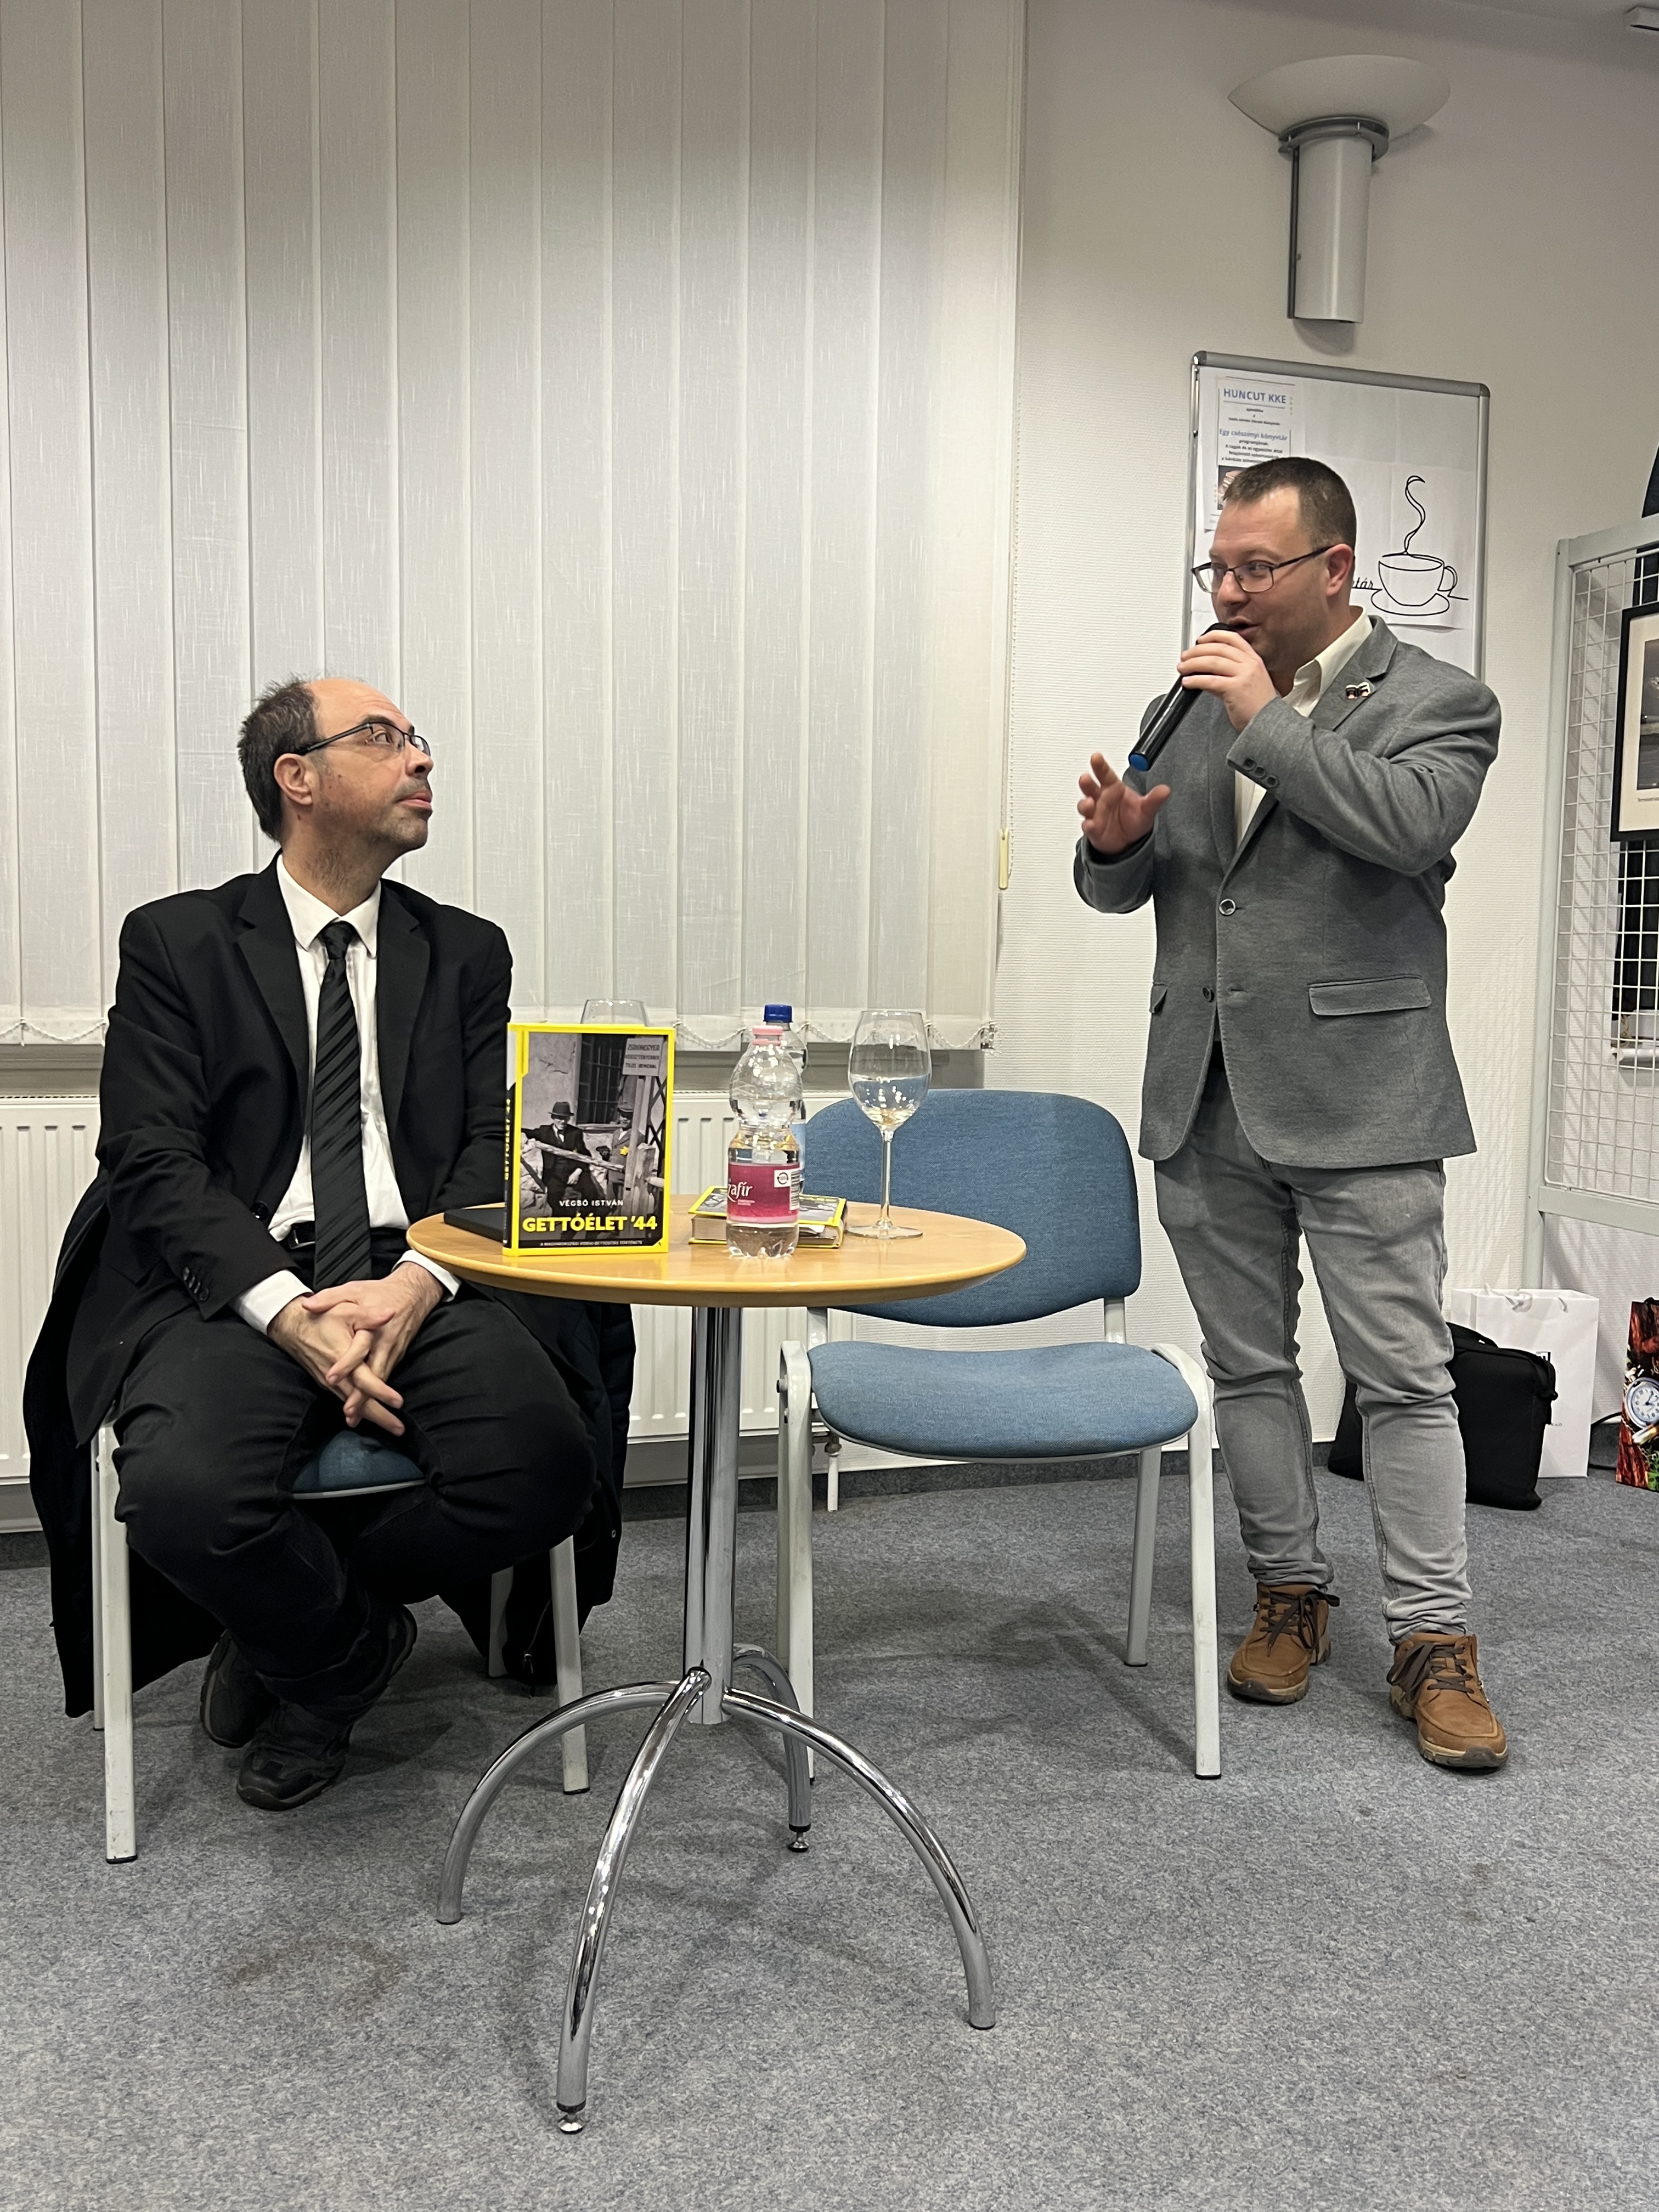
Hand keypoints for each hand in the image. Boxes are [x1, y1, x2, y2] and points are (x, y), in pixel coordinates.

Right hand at [268, 1297, 407, 1435]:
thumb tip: (391, 1313)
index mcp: (342, 1356)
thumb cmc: (322, 1317)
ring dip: (371, 1416)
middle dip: (380, 1416)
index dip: (381, 1392)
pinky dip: (358, 1411)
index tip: (399, 1402)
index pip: (364, 1380)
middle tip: (399, 1430)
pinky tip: (369, 1417)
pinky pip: (345, 1400)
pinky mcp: (327, 1382)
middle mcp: (335, 1375)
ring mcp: (330, 1381)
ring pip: (352, 1404)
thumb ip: (369, 1315)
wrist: (292, 1326)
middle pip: (359, 1401)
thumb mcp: (346, 1308)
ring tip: (391, 1427)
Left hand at [303, 1263, 443, 1424]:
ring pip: (381, 1381)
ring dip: (370, 1401)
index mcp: (372, 1327)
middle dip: (362, 1397)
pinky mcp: (396, 1356)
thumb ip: (330, 1297)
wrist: (414, 1292)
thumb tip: (308, 1304)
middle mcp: (384, 1343)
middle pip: (374, 1375)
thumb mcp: (353, 1289)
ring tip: (356, 1418)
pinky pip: (385, 1378)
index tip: (330, 1377)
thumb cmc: (380, 1292)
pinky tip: (368, 1408)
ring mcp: (392, 1352)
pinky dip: (377, 1395)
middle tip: (349, 1413)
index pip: (358, 1349)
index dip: (345, 1364)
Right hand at [1077, 754, 1170, 854]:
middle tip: (1086, 778)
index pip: (1105, 773)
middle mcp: (1101, 798)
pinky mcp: (1093, 828)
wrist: (1128, 840)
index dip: (1100, 765)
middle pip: (1090, 787)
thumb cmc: (1133, 818)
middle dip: (1086, 782)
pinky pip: (1088, 826)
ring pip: (1085, 806)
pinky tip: (1091, 824)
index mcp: (1113, 788)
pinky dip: (1089, 825)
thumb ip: (1154, 799)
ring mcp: (1095, 813)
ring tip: (1089, 803)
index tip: (1096, 757)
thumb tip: (1165, 790)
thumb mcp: (1146, 808)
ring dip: (1085, 804)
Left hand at [1175, 630, 1275, 732]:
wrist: (1269, 723)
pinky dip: (1195, 680)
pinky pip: (1210, 681)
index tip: (1201, 640)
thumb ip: (1228, 674)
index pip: (1232, 638)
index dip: (1214, 636)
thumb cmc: (1258, 706)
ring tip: (1182, 668)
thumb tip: (1205, 671)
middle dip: (1197, 651)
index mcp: (1253, 659)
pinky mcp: (1236, 689)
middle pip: (1218, 649)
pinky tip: (1188, 682)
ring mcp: (1243, 675)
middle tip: (1185, 657)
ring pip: (1212, 662)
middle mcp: (1249, 664)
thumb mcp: (1247, 682)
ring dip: (1193, 664)